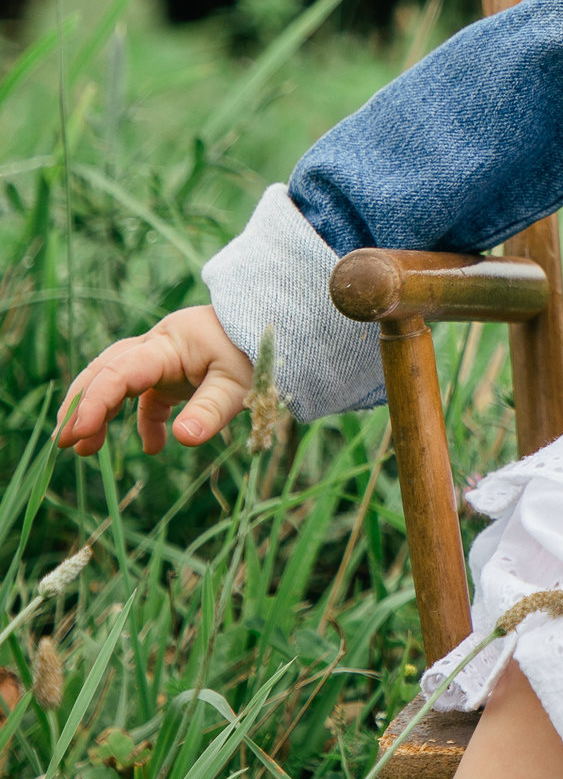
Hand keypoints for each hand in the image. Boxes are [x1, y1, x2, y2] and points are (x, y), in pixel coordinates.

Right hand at [55, 306, 256, 456]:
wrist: (284, 327)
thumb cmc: (260, 352)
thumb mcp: (240, 382)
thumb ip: (210, 410)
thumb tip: (182, 441)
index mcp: (168, 343)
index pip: (119, 372)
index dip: (94, 402)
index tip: (77, 433)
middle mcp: (158, 347)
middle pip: (105, 372)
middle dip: (81, 405)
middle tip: (62, 441)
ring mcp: (165, 360)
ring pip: (119, 383)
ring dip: (101, 414)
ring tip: (86, 450)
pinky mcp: (177, 373)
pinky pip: (150, 398)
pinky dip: (147, 422)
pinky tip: (154, 448)